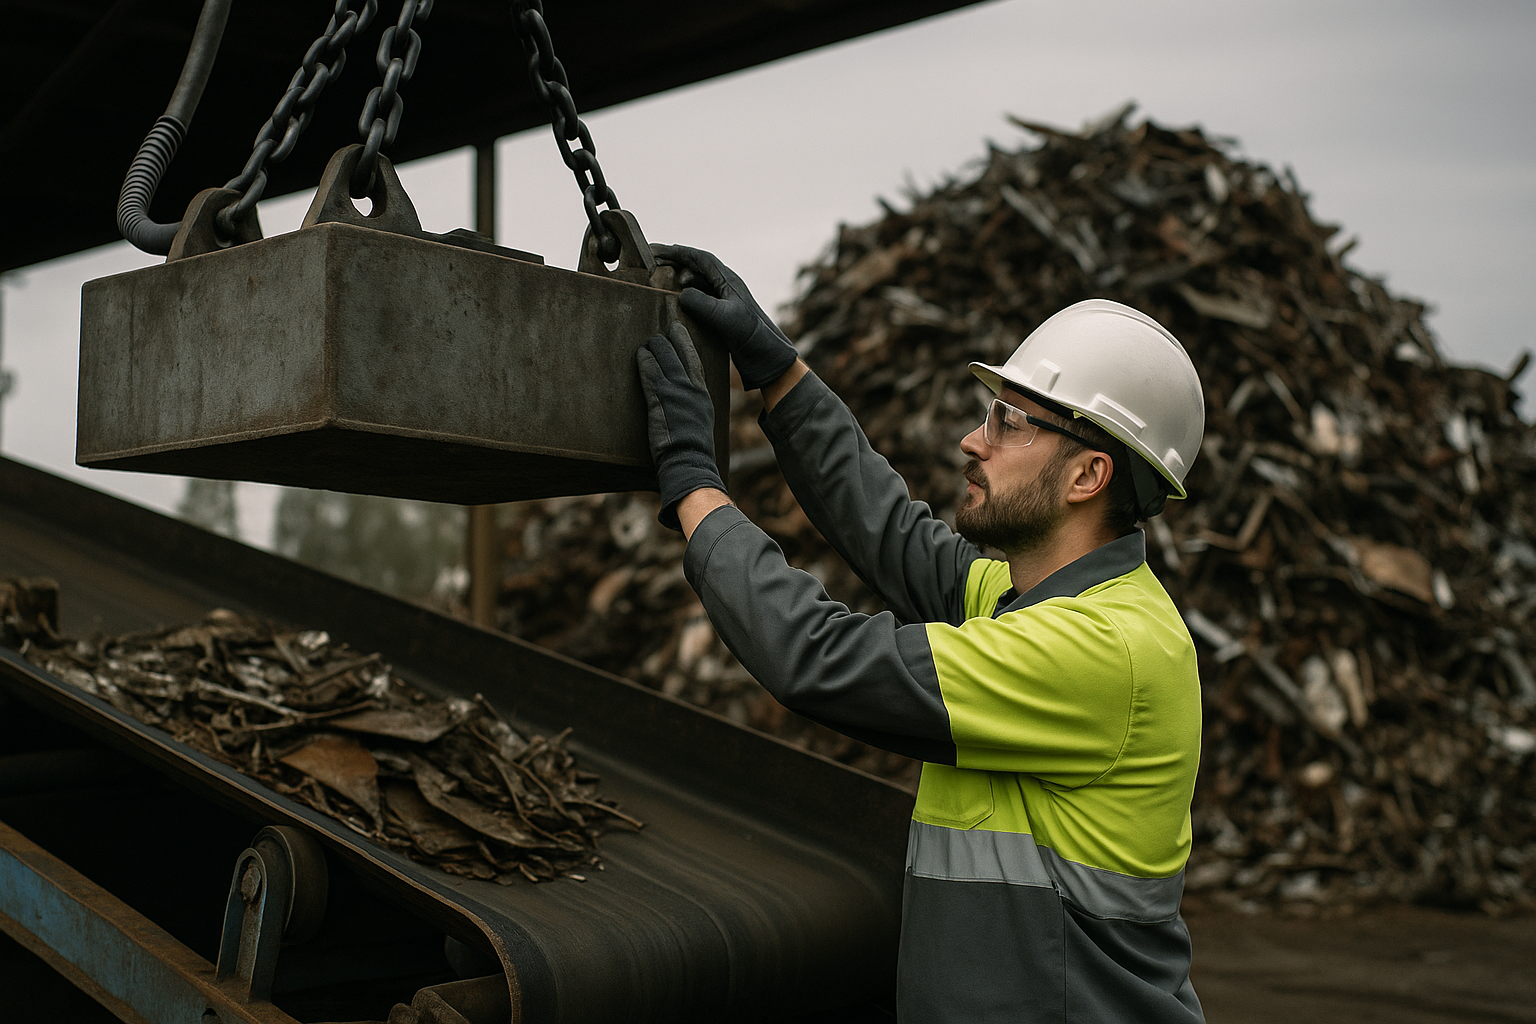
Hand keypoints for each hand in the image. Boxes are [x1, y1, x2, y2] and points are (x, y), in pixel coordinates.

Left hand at [635, 322, 727, 530]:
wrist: (689, 461)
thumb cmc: (693, 450)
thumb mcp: (700, 421)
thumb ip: (693, 407)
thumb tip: (685, 405)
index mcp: (703, 393)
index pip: (695, 359)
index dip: (685, 343)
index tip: (678, 331)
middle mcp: (692, 387)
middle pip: (679, 352)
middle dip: (667, 341)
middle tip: (658, 335)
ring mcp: (676, 390)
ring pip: (663, 358)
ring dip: (653, 349)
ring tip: (645, 344)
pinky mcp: (660, 397)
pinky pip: (650, 372)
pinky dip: (644, 362)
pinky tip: (640, 356)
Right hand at [651, 243, 798, 390]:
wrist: (770, 359)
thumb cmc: (752, 337)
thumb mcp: (724, 317)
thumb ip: (702, 303)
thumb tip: (681, 293)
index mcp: (728, 281)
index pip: (700, 259)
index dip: (677, 252)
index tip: (655, 251)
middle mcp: (727, 287)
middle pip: (698, 266)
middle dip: (675, 261)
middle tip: (653, 261)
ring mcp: (726, 302)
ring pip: (699, 282)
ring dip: (680, 278)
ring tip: (661, 280)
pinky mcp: (724, 318)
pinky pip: (702, 299)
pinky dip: (686, 296)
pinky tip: (677, 304)